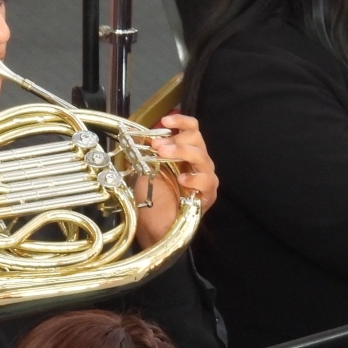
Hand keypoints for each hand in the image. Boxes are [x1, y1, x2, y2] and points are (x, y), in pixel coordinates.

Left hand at [134, 113, 218, 248]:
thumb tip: (140, 134)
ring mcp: (204, 177)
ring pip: (202, 157)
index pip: (191, 129)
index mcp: (184, 152)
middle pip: (196, 139)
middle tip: (157, 146)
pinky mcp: (207, 195)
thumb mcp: (145, 169)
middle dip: (176, 139)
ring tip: (164, 154)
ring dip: (182, 152)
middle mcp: (196, 162)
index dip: (181, 121)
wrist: (154, 226)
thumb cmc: (152, 198)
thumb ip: (147, 152)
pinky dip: (195, 178)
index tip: (165, 121)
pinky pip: (207, 181)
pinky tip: (182, 180)